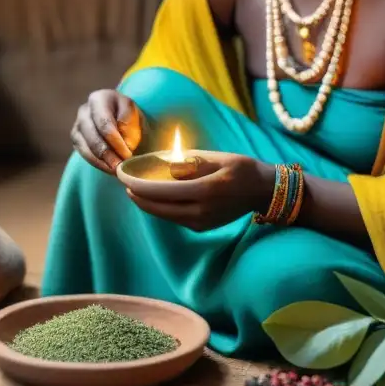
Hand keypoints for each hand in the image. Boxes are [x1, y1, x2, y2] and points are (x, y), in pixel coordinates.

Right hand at [70, 89, 142, 173]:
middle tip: (121, 166)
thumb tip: (126, 143)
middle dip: (108, 153)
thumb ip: (131, 126)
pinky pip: (84, 153)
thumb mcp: (138, 118)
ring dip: (102, 160)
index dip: (115, 141)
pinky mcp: (76, 139)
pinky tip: (109, 169)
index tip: (128, 154)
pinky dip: (97, 163)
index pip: (104, 122)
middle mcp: (85, 109)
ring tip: (117, 170)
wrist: (127, 126)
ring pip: (85, 145)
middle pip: (92, 134)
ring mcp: (78, 124)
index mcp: (101, 98)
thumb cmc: (133, 120)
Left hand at [118, 152, 274, 231]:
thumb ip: (189, 163)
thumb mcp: (217, 158)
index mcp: (206, 190)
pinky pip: (174, 218)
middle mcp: (202, 211)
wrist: (262, 191)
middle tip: (124, 182)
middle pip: (158, 207)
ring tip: (133, 190)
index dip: (138, 184)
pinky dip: (160, 208)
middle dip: (137, 196)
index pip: (161, 190)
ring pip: (164, 215)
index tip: (122, 175)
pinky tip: (152, 198)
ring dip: (146, 204)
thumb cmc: (241, 168)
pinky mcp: (202, 227)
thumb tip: (163, 168)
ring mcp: (201, 222)